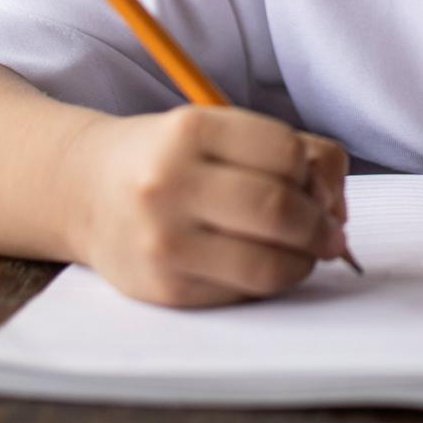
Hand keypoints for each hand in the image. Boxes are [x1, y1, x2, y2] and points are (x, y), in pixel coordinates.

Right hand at [63, 106, 349, 307]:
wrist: (86, 191)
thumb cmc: (172, 157)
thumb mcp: (221, 129)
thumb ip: (293, 151)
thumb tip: (336, 207)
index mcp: (190, 130)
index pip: (286, 154)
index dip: (317, 176)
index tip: (320, 189)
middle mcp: (170, 184)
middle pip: (280, 210)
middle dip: (321, 227)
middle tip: (331, 233)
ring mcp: (163, 241)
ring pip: (268, 263)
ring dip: (303, 261)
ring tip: (304, 252)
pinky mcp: (164, 288)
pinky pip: (243, 293)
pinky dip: (268, 282)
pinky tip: (262, 265)